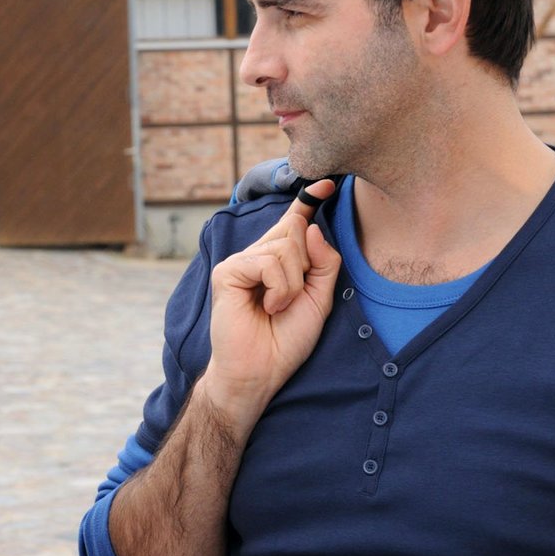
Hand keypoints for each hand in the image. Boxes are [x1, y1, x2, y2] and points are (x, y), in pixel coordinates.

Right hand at [197, 179, 340, 427]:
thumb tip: (312, 227)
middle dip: (306, 265)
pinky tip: (267, 307)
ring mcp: (240, 261)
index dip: (308, 201)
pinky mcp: (227, 271)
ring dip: (293, 284)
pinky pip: (268, 262)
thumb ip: (323, 263)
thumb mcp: (319, 299)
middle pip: (295, 231)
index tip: (326, 184)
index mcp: (277, 260)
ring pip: (286, 247)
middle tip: (291, 299)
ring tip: (277, 308)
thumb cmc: (285, 340)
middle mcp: (257, 255)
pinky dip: (279, 288)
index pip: (294, 223)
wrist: (260, 371)